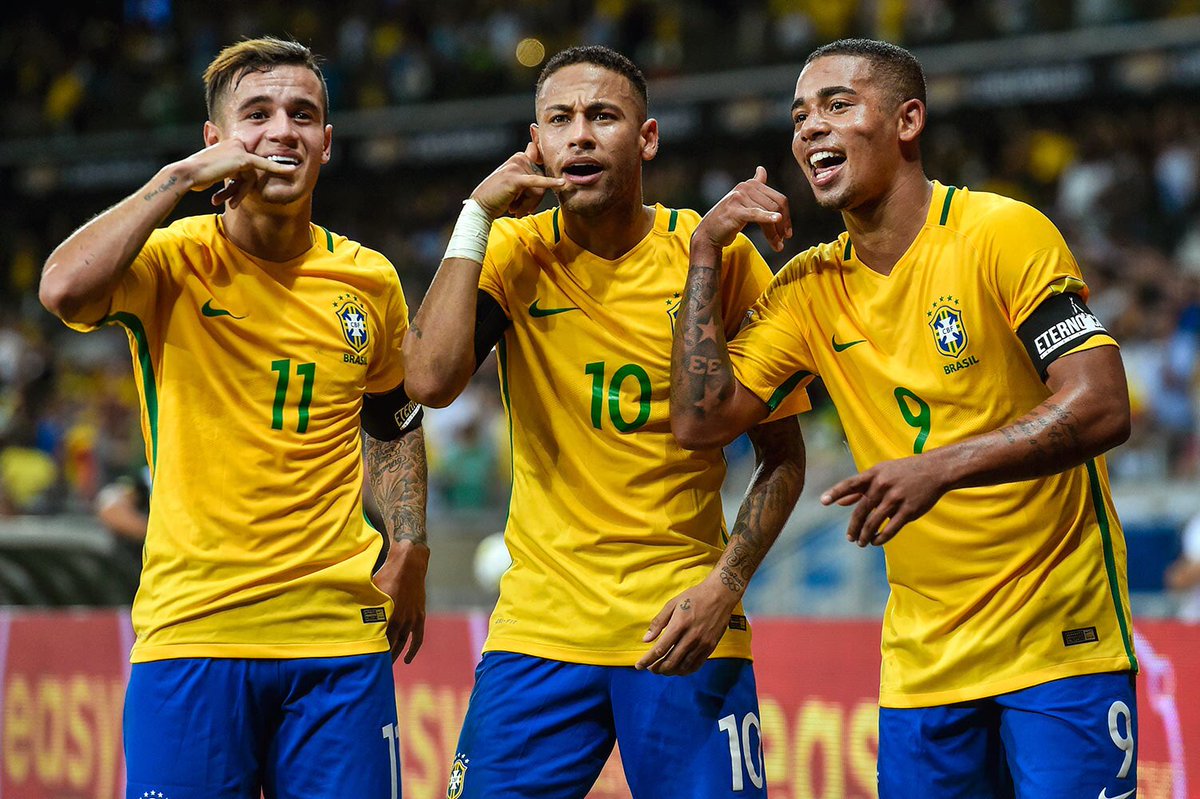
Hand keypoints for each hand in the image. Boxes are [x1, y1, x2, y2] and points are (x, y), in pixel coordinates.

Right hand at [174, 137, 297, 208]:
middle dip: (242, 189)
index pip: (246, 164)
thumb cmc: (197, 176)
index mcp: (229, 144)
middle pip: (250, 170)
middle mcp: (235, 143)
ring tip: (230, 203)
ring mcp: (240, 149)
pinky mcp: (243, 159)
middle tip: (230, 202)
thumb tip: (234, 177)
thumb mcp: (214, 171)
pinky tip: (292, 170)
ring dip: (242, 192)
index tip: (252, 184)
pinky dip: (278, 169)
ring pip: (252, 175)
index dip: (244, 180)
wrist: (187, 174)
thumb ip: (228, 170)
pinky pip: (264, 166)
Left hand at [371, 539, 428, 662]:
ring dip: (395, 655)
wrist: (409, 563)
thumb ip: (360, 602)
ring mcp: (411, 619)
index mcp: (385, 614)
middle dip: (381, 657)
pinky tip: (407, 659)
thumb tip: (343, 610)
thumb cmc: (386, 573)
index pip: (376, 639)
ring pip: (402, 643)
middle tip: (372, 666)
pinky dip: (412, 650)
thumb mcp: (370, 588)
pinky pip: (417, 638)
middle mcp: (399, 620)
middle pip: (389, 645)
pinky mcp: (419, 616)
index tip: (361, 659)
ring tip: (386, 665)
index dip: (369, 650)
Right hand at [471, 142, 565, 218]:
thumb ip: (530, 178)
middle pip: (542, 179)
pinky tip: (561, 184)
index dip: (547, 157)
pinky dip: (550, 184)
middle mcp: (518, 159)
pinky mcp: (516, 178)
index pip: (540, 156)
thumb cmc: (499, 197)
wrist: (481, 206)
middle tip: (518, 208)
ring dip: (529, 204)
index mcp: (519, 158)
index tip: (550, 141)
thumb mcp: (516, 184)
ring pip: (539, 188)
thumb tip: (552, 178)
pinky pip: (537, 182)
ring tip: (515, 209)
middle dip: (534, 199)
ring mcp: (516, 167)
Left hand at [635, 577, 739, 675]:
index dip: (648, 660)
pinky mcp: (711, 646)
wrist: (720, 594)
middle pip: (671, 660)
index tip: (639, 666)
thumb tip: (646, 639)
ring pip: (684, 665)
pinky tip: (678, 670)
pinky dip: (686, 671)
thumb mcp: (672, 604)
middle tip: (651, 669)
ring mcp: (703, 643)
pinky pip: (697, 664)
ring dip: (670, 671)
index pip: (660, 649)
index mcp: (679, 624)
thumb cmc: (694, 597)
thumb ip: (658, 622)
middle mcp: (691, 636)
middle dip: (658, 668)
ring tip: (662, 670)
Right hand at [694, 166, 791, 253]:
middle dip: (782, 226)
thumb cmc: (728, 218)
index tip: (788, 232)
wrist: (709, 232)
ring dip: (774, 233)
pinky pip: (756, 214)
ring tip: (778, 245)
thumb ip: (755, 186)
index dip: (787, 216)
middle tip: (783, 241)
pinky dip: (768, 217)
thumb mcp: (743, 200)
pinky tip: (777, 219)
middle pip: (775, 206)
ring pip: (768, 213)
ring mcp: (739, 197)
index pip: (778, 199)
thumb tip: (762, 169)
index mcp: (751, 184)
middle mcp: (745, 187)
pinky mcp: (735, 210)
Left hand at [821, 455, 948, 546]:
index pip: (850, 484)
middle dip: (853, 527)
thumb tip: (840, 502)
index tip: (822, 501)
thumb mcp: (881, 473)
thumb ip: (860, 488)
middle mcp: (883, 485)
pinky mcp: (909, 510)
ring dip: (865, 535)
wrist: (935, 470)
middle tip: (849, 538)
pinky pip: (891, 528)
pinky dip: (881, 538)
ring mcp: (896, 498)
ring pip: (874, 522)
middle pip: (861, 510)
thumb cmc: (903, 472)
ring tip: (861, 542)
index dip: (835, 492)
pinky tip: (875, 542)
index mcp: (874, 475)